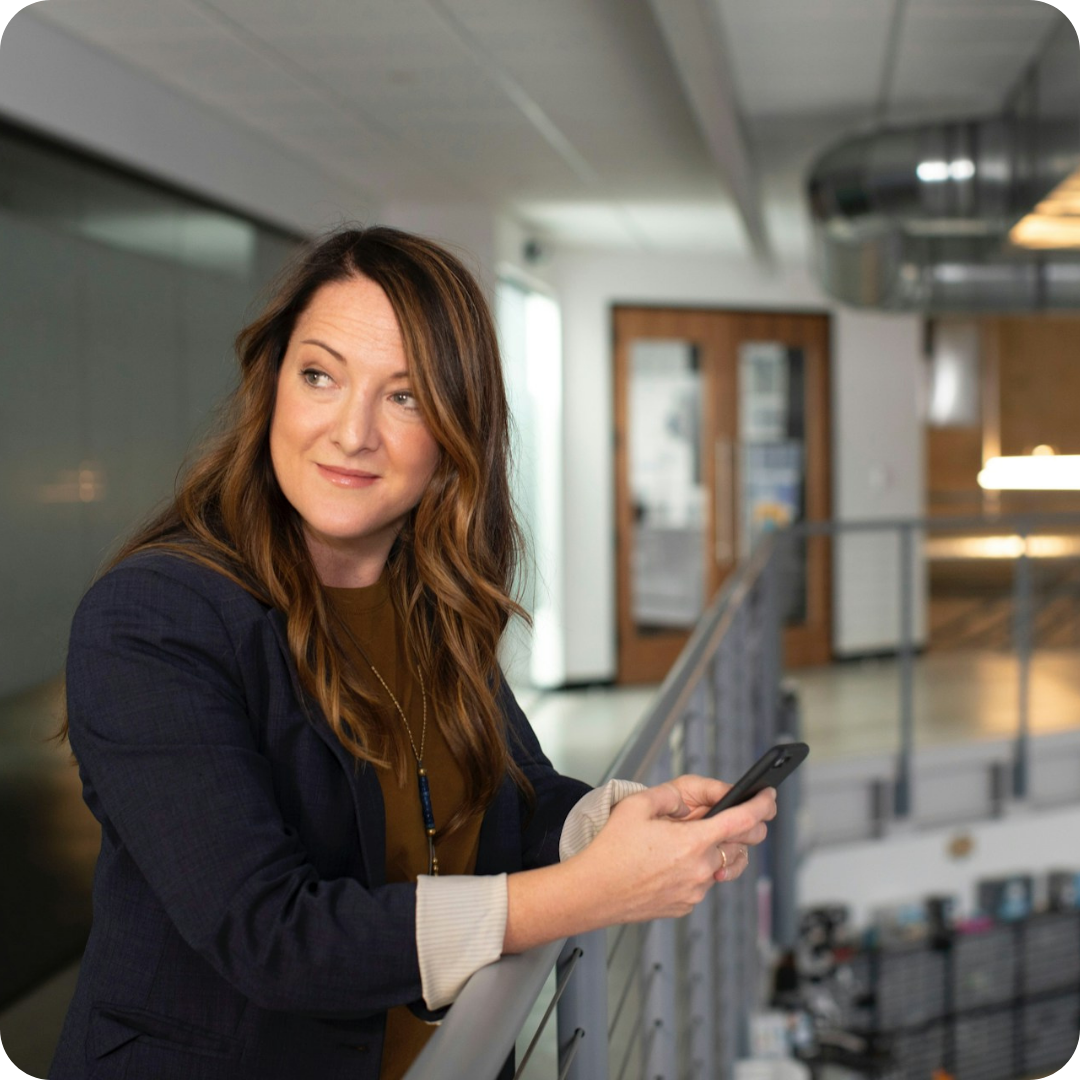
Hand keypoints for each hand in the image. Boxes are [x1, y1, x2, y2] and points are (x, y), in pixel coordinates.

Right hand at [577, 779, 775, 924]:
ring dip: (714, 851)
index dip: (762, 805)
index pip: (744, 821)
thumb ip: (668, 796)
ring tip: (684, 842)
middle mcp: (701, 869)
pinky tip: (669, 863)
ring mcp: (695, 891)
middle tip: (732, 817)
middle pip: (739, 845)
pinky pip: (701, 882)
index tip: (769, 796)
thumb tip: (686, 804)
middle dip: (743, 829)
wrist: (592, 892)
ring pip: (720, 865)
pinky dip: (695, 869)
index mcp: (693, 841)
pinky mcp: (685, 905)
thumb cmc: (611, 850)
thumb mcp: (636, 805)